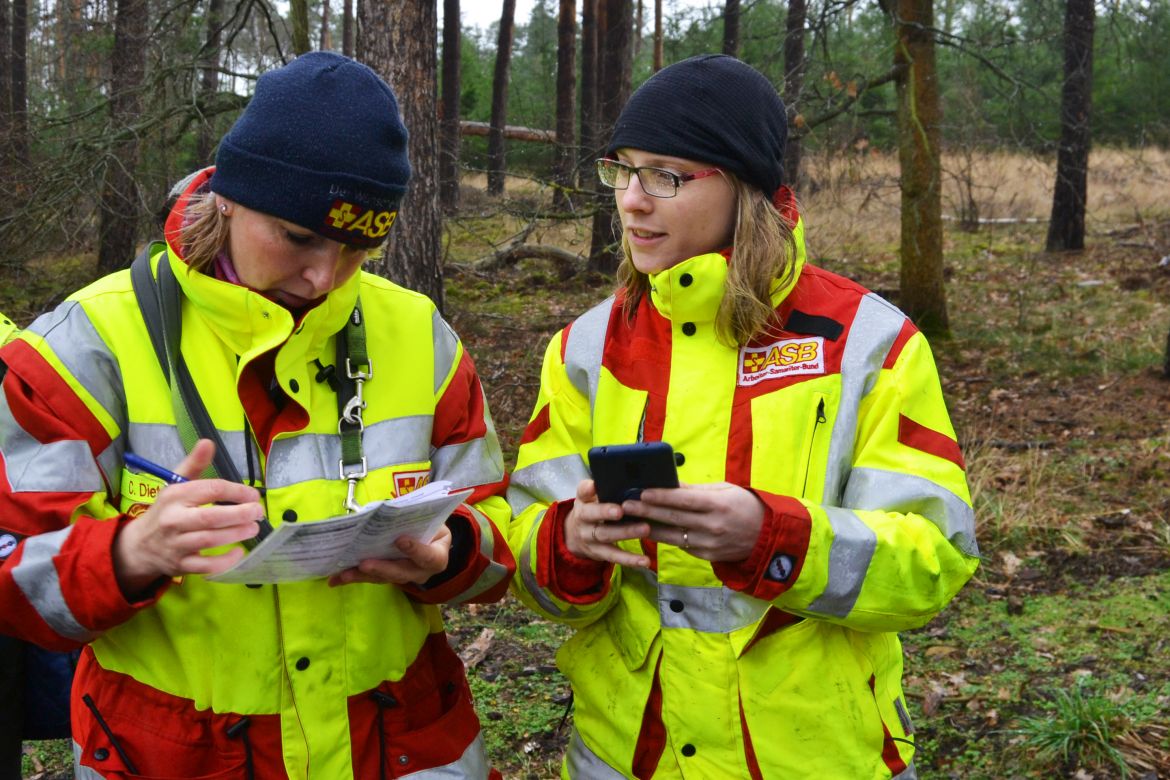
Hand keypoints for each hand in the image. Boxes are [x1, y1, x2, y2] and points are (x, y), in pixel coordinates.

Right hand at [113, 439, 264, 596]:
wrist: (139, 546)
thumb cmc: (166, 511)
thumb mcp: (176, 485)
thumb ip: (194, 464)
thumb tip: (208, 442)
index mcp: (175, 497)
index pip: (209, 490)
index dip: (235, 491)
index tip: (253, 495)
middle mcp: (174, 520)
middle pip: (210, 517)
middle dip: (239, 514)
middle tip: (258, 512)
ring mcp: (177, 545)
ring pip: (209, 540)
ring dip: (236, 534)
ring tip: (254, 527)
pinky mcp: (181, 565)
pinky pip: (205, 566)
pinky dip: (225, 562)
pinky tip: (240, 552)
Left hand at [329, 523, 452, 586]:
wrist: (432, 540)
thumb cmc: (430, 526)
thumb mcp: (429, 519)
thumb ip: (413, 517)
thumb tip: (386, 510)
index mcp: (436, 556)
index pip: (428, 556)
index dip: (415, 550)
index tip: (400, 540)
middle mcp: (421, 572)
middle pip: (401, 573)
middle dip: (381, 568)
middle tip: (364, 564)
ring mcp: (403, 577)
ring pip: (383, 578)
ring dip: (361, 576)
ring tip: (342, 575)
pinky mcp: (387, 577)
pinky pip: (371, 578)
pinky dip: (353, 577)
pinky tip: (335, 579)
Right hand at [563, 479, 650, 568]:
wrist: (575, 535)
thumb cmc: (593, 508)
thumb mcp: (592, 497)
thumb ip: (605, 487)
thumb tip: (629, 476)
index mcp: (583, 500)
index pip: (582, 492)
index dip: (588, 489)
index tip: (595, 485)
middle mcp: (583, 518)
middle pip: (592, 515)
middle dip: (605, 512)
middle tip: (621, 510)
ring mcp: (590, 538)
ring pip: (606, 535)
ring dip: (625, 533)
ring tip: (645, 529)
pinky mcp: (599, 553)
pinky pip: (614, 557)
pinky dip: (630, 560)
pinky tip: (645, 561)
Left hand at [624, 482, 764, 561]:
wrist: (765, 535)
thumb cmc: (743, 505)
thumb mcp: (724, 490)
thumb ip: (696, 490)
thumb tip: (670, 484)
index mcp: (718, 505)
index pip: (684, 500)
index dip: (661, 497)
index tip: (642, 492)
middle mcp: (713, 526)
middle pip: (674, 518)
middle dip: (647, 511)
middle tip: (626, 505)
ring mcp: (709, 544)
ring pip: (673, 536)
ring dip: (650, 527)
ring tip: (631, 519)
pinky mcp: (707, 555)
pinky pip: (682, 545)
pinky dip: (665, 538)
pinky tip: (650, 530)